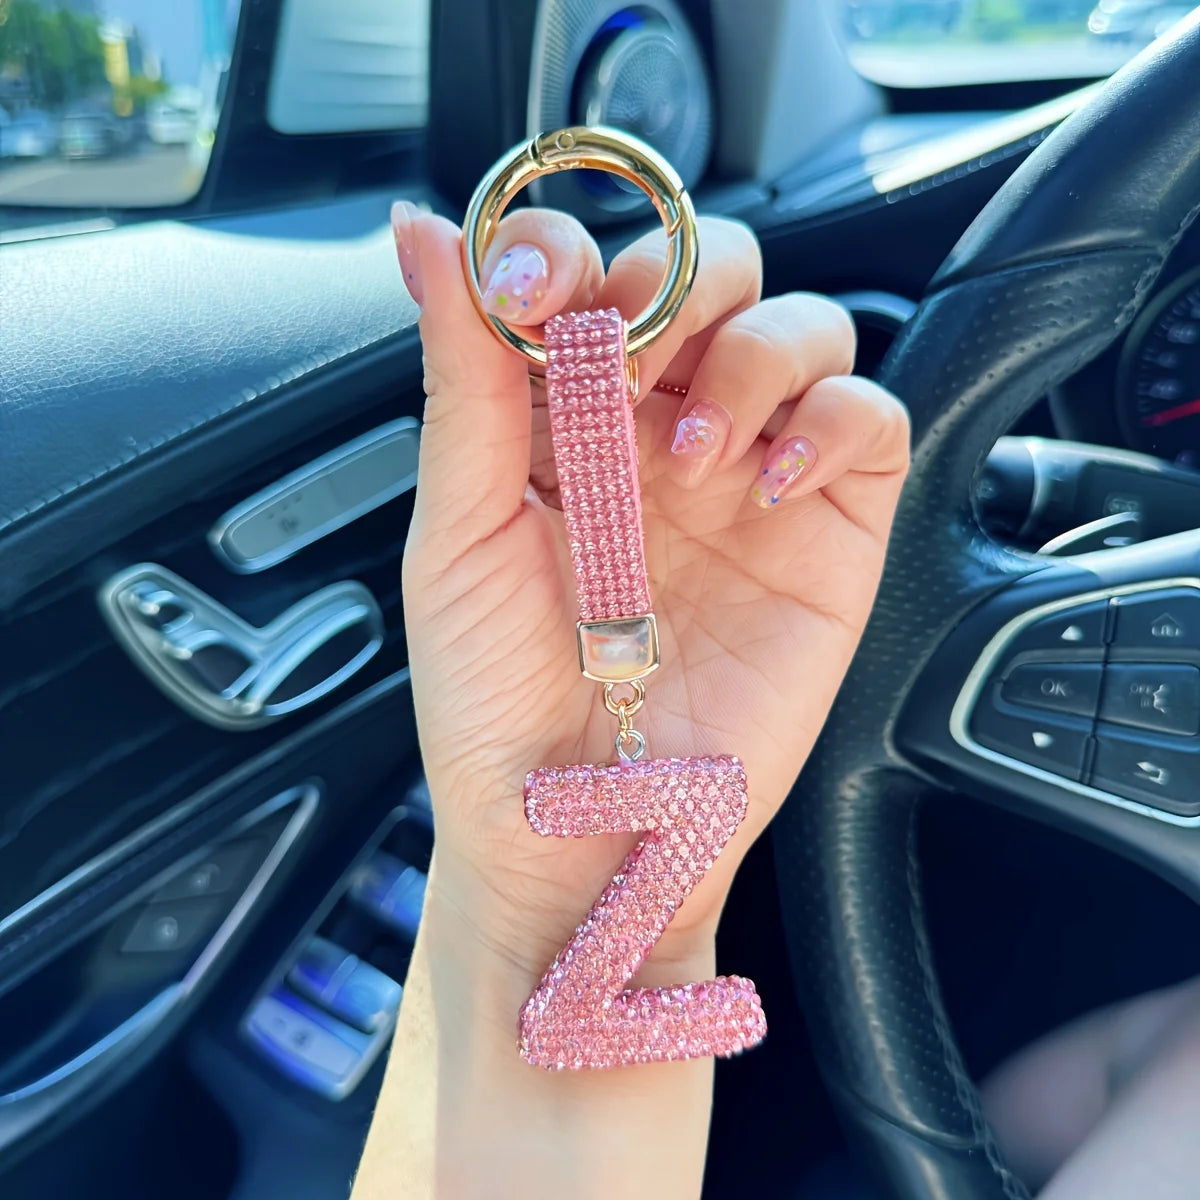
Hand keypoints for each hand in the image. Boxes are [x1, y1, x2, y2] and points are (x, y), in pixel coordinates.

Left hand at [393, 201, 908, 987]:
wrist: (575, 829)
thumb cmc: (494, 698)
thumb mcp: (458, 529)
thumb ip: (465, 374)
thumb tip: (424, 233)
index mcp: (563, 422)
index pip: (594, 277)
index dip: (577, 252)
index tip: (544, 287)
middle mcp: (661, 434)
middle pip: (713, 273)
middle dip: (679, 286)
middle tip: (637, 359)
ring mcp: (749, 477)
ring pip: (802, 324)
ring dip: (752, 350)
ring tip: (691, 454)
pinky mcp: (825, 531)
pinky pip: (867, 418)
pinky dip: (829, 418)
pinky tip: (767, 482)